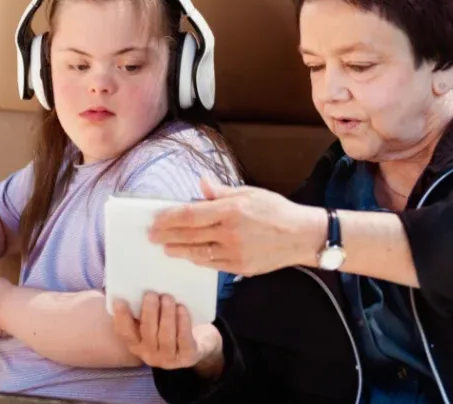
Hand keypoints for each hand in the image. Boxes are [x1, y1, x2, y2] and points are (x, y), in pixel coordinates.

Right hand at [113, 293, 223, 376]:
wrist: (197, 344)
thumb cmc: (170, 326)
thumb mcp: (155, 320)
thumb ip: (143, 309)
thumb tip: (135, 287)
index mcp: (136, 344)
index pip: (125, 332)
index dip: (121, 317)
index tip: (120, 300)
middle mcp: (149, 354)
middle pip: (147, 332)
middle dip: (149, 312)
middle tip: (151, 294)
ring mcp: (168, 358)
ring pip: (166, 337)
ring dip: (166, 315)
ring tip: (167, 297)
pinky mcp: (187, 357)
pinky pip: (184, 339)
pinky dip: (183, 322)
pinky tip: (182, 308)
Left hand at [148, 179, 323, 276]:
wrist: (301, 236)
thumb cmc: (276, 210)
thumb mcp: (250, 193)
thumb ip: (221, 192)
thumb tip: (200, 185)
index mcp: (231, 210)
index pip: (190, 214)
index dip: (169, 218)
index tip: (156, 219)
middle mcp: (229, 232)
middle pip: (188, 235)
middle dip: (166, 235)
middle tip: (151, 235)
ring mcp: (234, 252)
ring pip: (196, 252)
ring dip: (177, 249)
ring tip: (165, 247)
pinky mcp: (238, 266)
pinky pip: (211, 264)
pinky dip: (197, 259)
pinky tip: (188, 255)